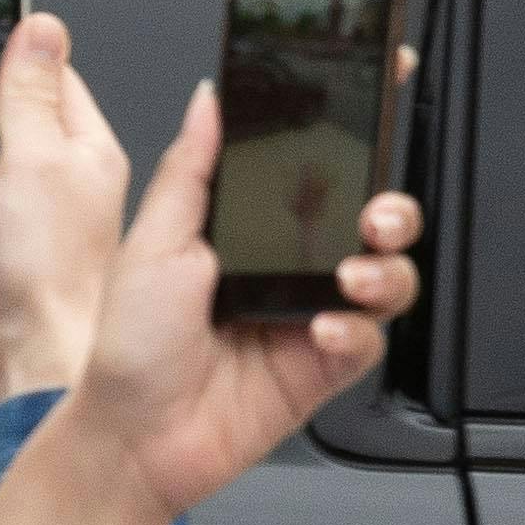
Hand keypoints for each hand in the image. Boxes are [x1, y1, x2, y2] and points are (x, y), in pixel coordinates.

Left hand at [60, 77, 426, 517]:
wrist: (136, 437)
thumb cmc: (131, 347)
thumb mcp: (153, 240)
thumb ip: (192, 167)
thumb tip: (210, 100)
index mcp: (251, 228)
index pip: (316, 169)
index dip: (357, 132)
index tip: (386, 88)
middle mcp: (289, 268)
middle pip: (374, 220)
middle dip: (393, 208)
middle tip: (376, 215)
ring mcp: (313, 315)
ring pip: (390, 276)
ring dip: (386, 270)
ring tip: (353, 277)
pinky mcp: (327, 365)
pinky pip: (371, 340)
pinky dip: (356, 330)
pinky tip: (323, 329)